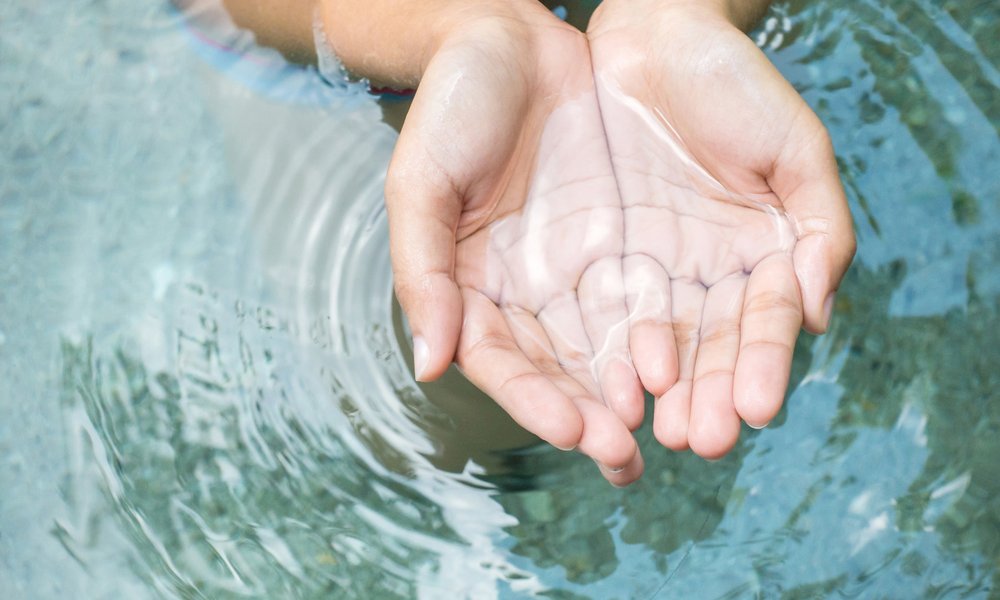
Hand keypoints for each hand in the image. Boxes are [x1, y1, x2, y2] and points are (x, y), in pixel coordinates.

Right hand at [385, 3, 643, 484]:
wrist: (513, 37)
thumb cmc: (453, 105)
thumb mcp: (421, 183)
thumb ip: (422, 272)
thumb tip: (427, 365)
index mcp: (474, 289)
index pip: (505, 363)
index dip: (537, 400)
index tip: (576, 431)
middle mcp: (531, 291)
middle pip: (564, 369)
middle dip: (598, 416)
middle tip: (629, 459)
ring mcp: (582, 267)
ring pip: (616, 344)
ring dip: (645, 393)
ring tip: (674, 433)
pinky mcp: (630, 239)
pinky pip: (657, 293)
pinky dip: (677, 333)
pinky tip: (696, 367)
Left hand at [588, 0, 855, 457]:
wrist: (651, 34)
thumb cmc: (732, 83)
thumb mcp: (795, 147)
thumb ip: (818, 228)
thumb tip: (818, 316)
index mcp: (760, 256)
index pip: (763, 324)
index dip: (762, 365)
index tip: (756, 407)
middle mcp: (706, 275)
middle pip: (709, 349)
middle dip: (706, 396)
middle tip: (700, 439)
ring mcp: (651, 269)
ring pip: (655, 342)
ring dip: (656, 392)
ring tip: (653, 432)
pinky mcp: (599, 258)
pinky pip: (601, 312)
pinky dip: (606, 351)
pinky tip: (609, 389)